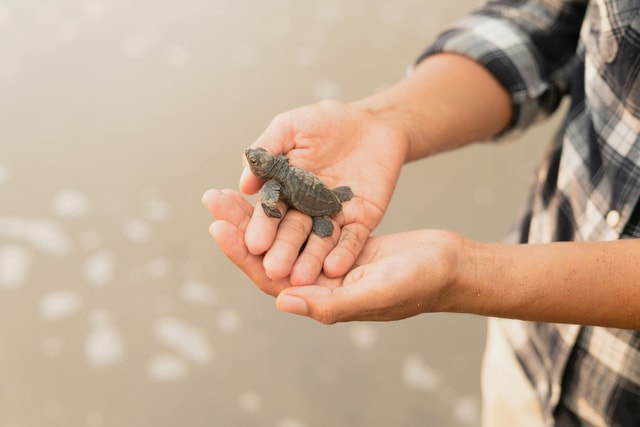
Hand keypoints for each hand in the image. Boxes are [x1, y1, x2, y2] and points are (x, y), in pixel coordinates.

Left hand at [202, 188, 467, 322]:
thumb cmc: (419, 283)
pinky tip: (271, 186)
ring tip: (232, 188)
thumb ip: (330, 303)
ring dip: (258, 212)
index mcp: (320, 300)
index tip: (217, 224)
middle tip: (213, 196)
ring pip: (282, 235)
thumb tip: (280, 301)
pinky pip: (303, 222)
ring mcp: (326, 262)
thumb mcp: (376, 292)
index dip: (241, 252)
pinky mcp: (337, 242)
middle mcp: (317, 283)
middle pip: (268, 252)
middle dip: (241, 224)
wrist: (449, 265)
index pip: (268, 277)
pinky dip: (286, 205)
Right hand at [239, 100, 407, 285]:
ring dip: (310, 260)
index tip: (252, 244)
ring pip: (320, 242)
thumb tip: (244, 185)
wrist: (373, 123)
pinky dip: (344, 253)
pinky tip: (335, 268)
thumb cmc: (326, 120)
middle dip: (283, 250)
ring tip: (301, 278)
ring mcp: (333, 217)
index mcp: (283, 189)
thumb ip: (267, 151)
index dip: (261, 227)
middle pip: (292, 233)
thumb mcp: (291, 127)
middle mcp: (304, 208)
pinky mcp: (360, 221)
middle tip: (273, 270)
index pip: (269, 211)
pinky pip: (353, 239)